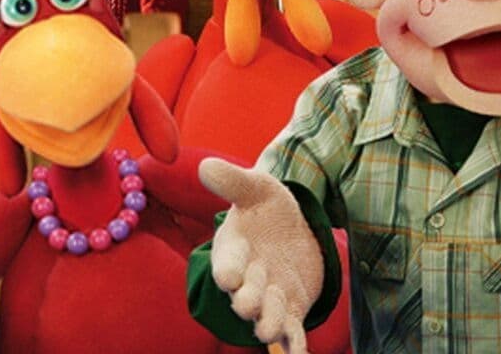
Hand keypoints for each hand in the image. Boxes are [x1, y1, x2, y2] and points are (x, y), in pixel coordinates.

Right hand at [200, 158, 323, 353]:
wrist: (294, 229)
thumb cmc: (268, 208)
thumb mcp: (257, 188)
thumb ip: (234, 181)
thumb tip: (205, 164)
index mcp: (233, 252)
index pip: (226, 264)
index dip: (227, 270)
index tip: (229, 275)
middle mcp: (247, 281)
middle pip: (243, 297)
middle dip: (247, 301)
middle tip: (251, 301)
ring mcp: (269, 298)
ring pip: (266, 319)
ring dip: (269, 324)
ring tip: (272, 327)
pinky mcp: (291, 310)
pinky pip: (292, 332)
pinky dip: (295, 346)